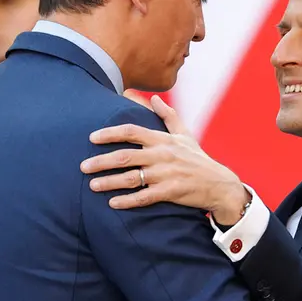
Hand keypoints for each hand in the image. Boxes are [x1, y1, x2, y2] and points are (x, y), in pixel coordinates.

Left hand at [80, 93, 249, 223]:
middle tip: (82, 166)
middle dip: (101, 161)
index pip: (131, 131)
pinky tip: (112, 203)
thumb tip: (154, 97)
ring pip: (132, 177)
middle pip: (125, 155)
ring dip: (109, 182)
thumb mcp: (185, 135)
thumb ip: (168, 116)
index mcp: (163, 140)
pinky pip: (145, 197)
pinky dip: (127, 200)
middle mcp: (163, 155)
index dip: (110, 133)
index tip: (91, 138)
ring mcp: (167, 174)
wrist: (219, 184)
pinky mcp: (171, 192)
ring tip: (92, 185)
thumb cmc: (198, 159)